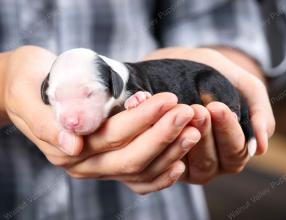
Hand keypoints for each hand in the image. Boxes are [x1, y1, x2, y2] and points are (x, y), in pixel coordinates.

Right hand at [1, 46, 200, 193]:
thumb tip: (73, 143)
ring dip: (169, 151)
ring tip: (194, 130)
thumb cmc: (31, 79)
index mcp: (64, 143)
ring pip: (138, 170)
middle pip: (130, 157)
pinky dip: (160, 175)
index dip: (143, 119)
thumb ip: (51, 118)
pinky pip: (137, 180)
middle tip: (188, 112)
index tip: (169, 99)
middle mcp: (82, 163)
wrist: (27, 86)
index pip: (112, 134)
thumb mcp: (30, 89)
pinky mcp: (107, 164)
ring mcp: (96, 167)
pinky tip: (180, 163)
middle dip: (163, 135)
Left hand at [145, 47, 274, 183]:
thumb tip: (262, 148)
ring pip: (185, 163)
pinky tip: (157, 123)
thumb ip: (258, 111)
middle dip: (204, 134)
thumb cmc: (215, 75)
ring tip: (180, 113)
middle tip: (197, 109)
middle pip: (210, 162)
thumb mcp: (242, 84)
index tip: (217, 107)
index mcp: (232, 149)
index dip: (227, 131)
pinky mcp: (163, 158)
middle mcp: (210, 161)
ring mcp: (185, 162)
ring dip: (184, 139)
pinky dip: (161, 142)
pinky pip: (162, 158)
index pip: (235, 150)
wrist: (180, 65)